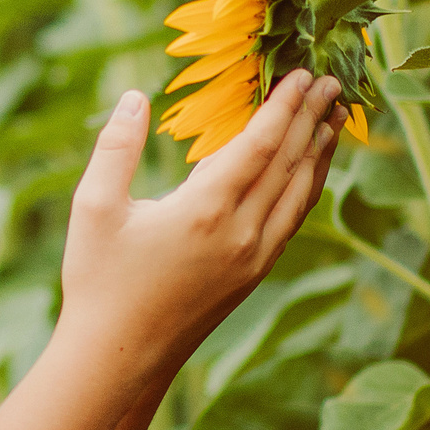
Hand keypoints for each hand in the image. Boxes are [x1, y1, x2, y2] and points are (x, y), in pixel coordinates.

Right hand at [58, 72, 343, 379]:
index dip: (286, 105)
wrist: (118, 356)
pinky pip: (292, 221)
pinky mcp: (253, 275)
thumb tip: (134, 97)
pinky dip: (307, 188)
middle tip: (334, 82)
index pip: (261, 144)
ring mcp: (253, 257)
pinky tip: (309, 173)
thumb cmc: (98, 280)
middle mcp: (242, 232)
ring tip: (336, 119)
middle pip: (291, 163)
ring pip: (300, 194)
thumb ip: (117, 148)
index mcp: (206, 210)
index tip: (306, 73)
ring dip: (320, 152)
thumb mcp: (93, 207)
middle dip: (313, 118)